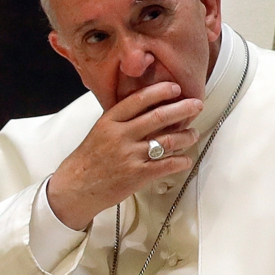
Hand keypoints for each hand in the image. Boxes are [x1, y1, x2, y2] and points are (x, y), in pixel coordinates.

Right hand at [47, 82, 202, 229]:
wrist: (76, 186)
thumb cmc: (90, 158)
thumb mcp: (100, 131)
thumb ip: (122, 119)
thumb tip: (150, 107)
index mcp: (110, 121)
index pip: (139, 99)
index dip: (160, 91)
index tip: (175, 88)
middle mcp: (120, 136)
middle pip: (158, 117)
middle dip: (183, 109)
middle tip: (197, 104)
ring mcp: (129, 156)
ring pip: (167, 141)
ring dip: (186, 136)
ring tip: (193, 134)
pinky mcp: (137, 175)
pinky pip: (166, 165)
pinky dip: (181, 161)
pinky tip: (186, 159)